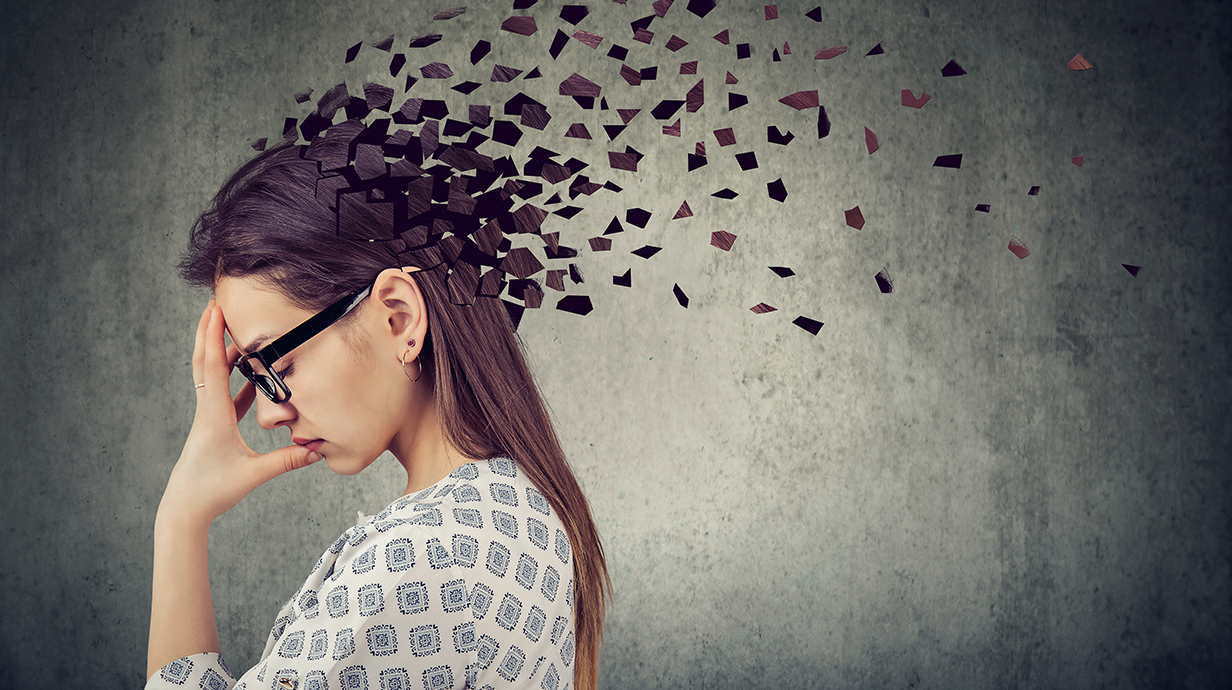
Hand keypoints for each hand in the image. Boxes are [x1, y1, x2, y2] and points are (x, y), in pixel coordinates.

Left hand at [158, 300, 320, 524]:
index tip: (216, 309)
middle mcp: (207, 410)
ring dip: (220, 350)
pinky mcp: (213, 426)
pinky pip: (223, 394)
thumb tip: (316, 451)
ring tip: (233, 328)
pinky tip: (249, 373)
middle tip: (215, 303)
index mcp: (214, 415)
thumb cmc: (212, 490)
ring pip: (212, 375)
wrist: (185, 508)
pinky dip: (234, 378)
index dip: (214, 336)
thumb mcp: (253, 475)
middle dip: (208, 331)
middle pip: (204, 361)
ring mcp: (208, 417)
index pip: (213, 367)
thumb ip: (286, 461)